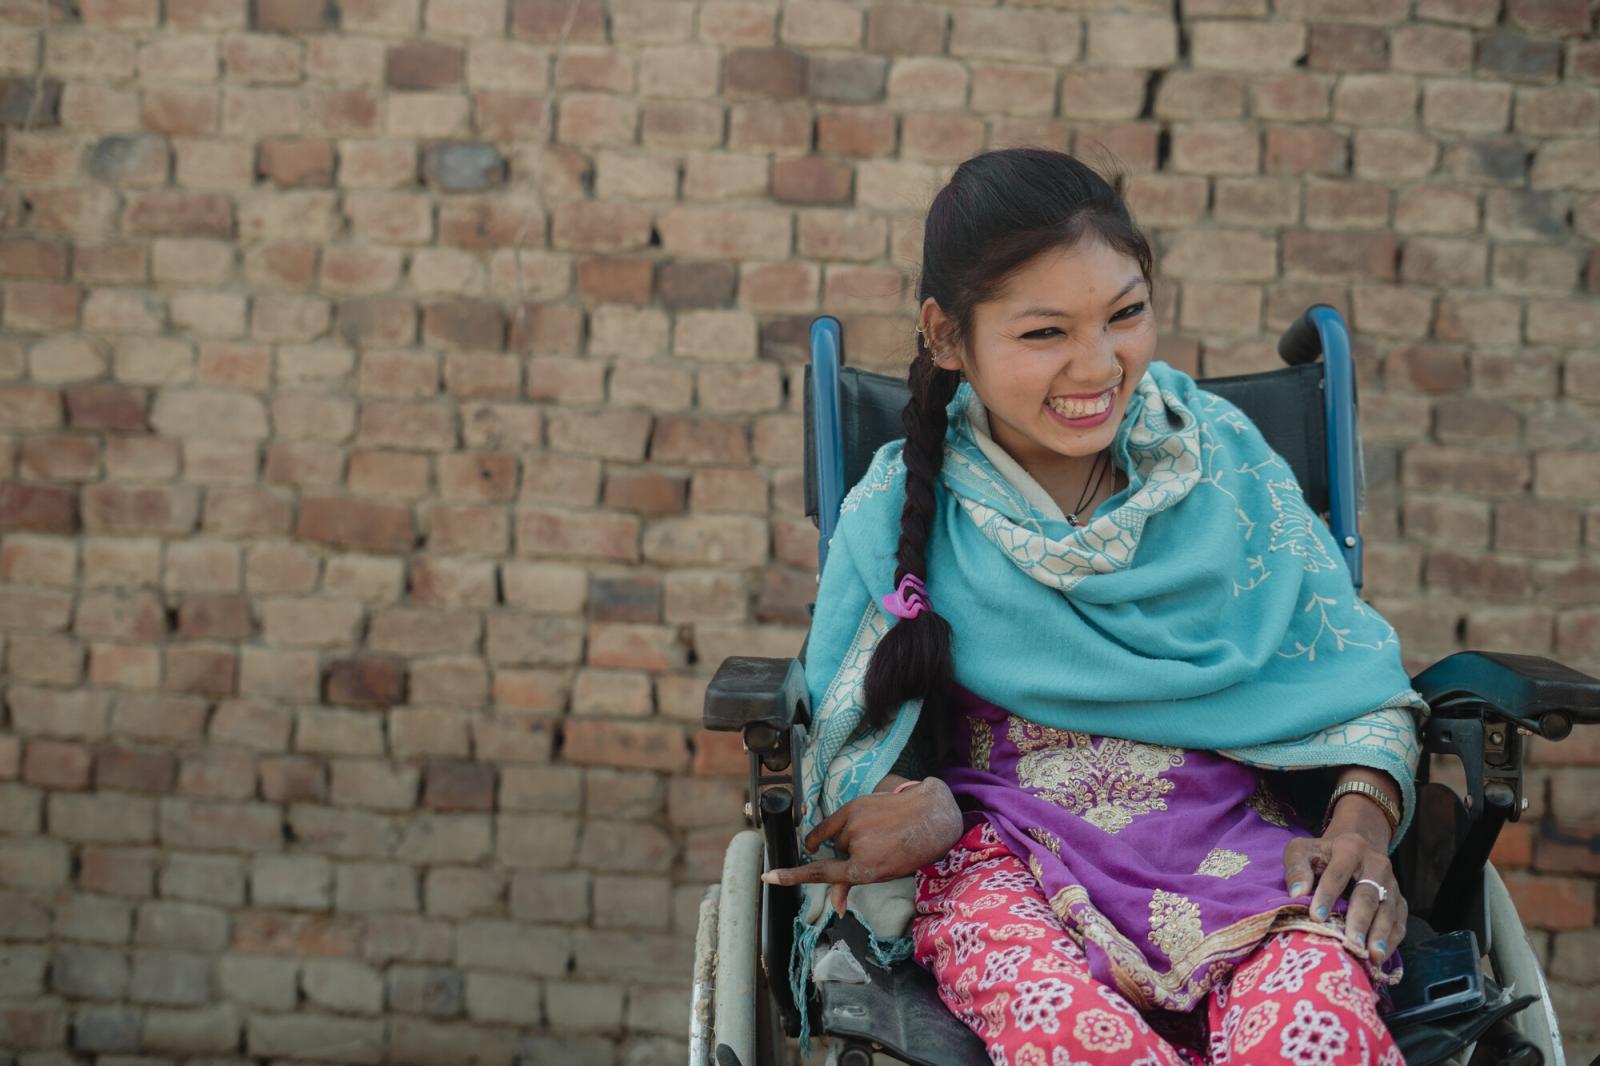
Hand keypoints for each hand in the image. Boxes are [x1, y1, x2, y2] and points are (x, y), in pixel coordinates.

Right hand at [762, 777, 964, 917]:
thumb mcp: (882, 873)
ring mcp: (853, 823)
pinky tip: (854, 824)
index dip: (791, 876)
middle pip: (834, 852)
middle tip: (876, 848)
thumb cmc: (909, 850)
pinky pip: (832, 820)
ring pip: (836, 836)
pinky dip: (835, 826)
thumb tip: (837, 907)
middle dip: (848, 852)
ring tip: (877, 833)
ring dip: (848, 836)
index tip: (769, 876)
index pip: (820, 874)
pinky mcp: (853, 805)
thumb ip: (851, 884)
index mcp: (864, 869)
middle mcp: (855, 846)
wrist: (930, 816)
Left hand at [1282, 823, 1405, 966]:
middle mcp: (1377, 864)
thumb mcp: (1302, 851)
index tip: (1316, 917)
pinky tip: (1380, 957)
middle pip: (1369, 895)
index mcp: (1351, 848)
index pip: (1338, 873)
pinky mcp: (1399, 901)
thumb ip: (1297, 867)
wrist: (1354, 848)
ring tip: (1372, 956)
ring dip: (1381, 935)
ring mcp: (1392, 884)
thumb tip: (1297, 893)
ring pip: (1389, 911)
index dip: (1327, 895)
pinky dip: (1391, 941)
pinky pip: (1400, 922)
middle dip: (1360, 921)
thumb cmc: (1322, 854)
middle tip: (1352, 943)